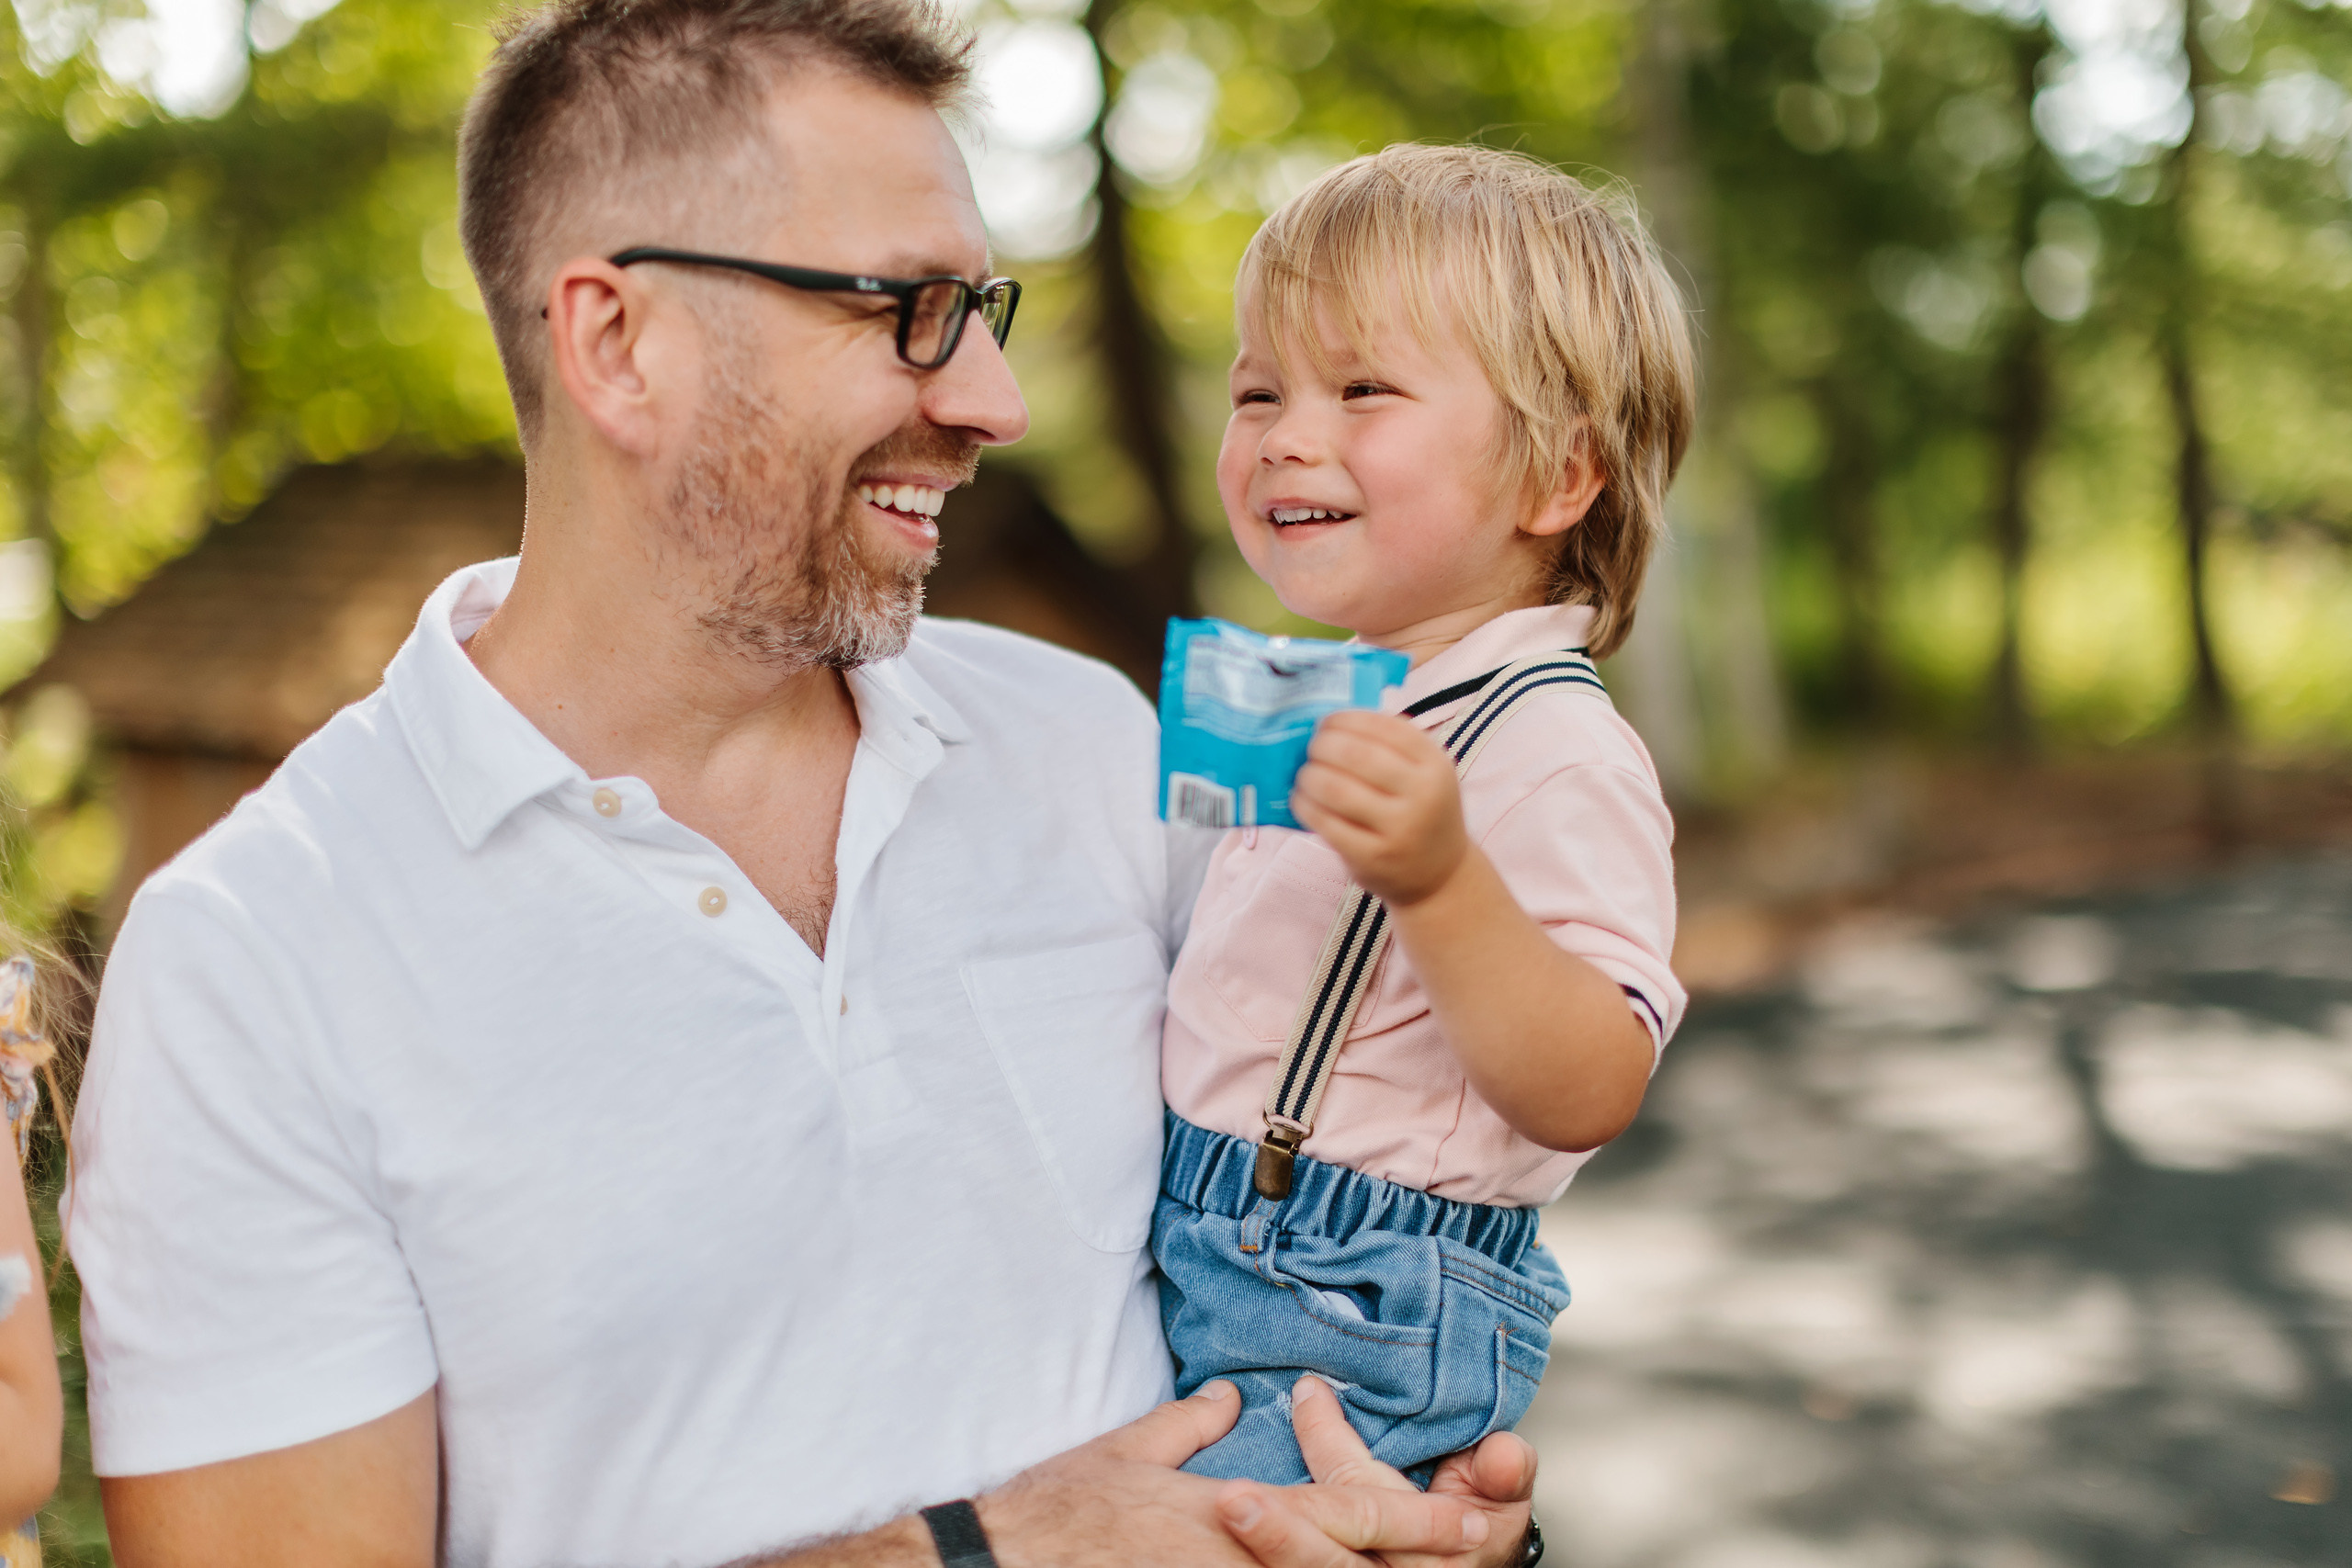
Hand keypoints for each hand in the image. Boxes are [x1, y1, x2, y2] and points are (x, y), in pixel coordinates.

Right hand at [977, 1381, 1491, 1567]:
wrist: (1003, 1561)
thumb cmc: (1062, 1510)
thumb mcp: (1131, 1451)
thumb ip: (1191, 1425)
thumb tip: (1226, 1397)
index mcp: (1232, 1514)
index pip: (1340, 1514)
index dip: (1410, 1521)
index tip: (1466, 1523)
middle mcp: (1238, 1563)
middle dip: (1414, 1564)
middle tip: (1473, 1550)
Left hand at [1291, 712, 1466, 907]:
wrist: (1441, 876)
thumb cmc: (1422, 813)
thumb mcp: (1425, 775)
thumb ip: (1391, 746)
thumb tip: (1332, 722)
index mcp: (1435, 764)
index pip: (1384, 727)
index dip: (1346, 720)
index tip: (1327, 723)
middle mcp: (1422, 795)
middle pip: (1356, 755)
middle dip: (1323, 746)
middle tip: (1311, 749)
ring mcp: (1398, 829)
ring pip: (1336, 789)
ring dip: (1309, 776)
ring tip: (1304, 775)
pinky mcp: (1373, 858)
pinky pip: (1327, 824)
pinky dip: (1305, 806)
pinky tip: (1301, 801)